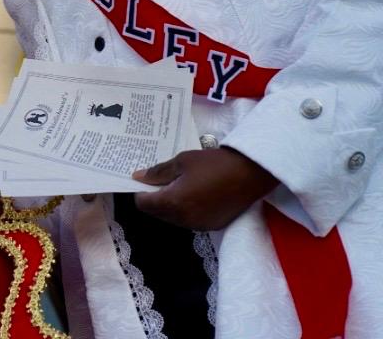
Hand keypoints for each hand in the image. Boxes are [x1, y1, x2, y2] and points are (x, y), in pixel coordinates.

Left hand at [132, 148, 278, 230]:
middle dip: (154, 199)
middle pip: (157, 213)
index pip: (144, 204)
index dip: (140, 192)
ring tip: (177, 185)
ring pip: (173, 219)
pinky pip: (189, 221)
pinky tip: (192, 194)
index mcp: (174, 203)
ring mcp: (199, 225)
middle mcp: (185, 219)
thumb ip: (158, 172)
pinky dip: (185, 211)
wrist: (250, 173)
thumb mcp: (182, 162)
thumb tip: (138, 177)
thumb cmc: (214, 164)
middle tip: (160, 180)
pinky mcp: (212, 226)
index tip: (144, 180)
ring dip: (169, 206)